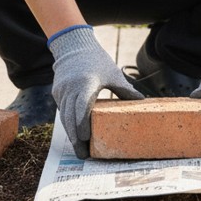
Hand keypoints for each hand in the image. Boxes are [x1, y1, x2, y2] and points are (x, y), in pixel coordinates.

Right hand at [48, 25, 144, 157]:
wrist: (73, 46)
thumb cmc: (96, 60)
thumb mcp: (112, 73)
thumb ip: (124, 90)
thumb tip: (142, 102)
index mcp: (86, 83)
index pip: (81, 106)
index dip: (82, 123)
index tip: (85, 138)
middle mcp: (70, 88)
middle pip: (70, 117)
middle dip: (75, 138)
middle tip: (83, 155)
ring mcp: (61, 91)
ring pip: (64, 117)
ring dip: (71, 134)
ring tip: (80, 150)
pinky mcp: (57, 92)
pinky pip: (62, 111)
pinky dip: (68, 124)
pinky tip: (75, 135)